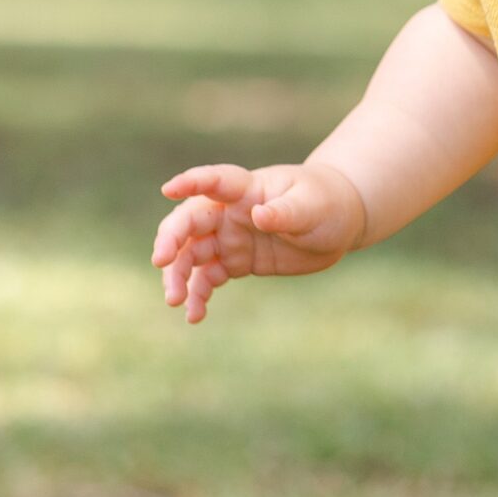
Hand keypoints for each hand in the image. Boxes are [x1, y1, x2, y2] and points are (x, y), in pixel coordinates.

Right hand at [151, 160, 366, 323]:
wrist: (337, 223)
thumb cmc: (326, 203)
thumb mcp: (312, 207)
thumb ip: (286, 212)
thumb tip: (258, 216)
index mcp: (248, 189)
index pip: (215, 181)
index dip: (191, 182)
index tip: (168, 189)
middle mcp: (230, 212)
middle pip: (190, 221)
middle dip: (171, 240)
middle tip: (160, 262)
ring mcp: (229, 237)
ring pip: (191, 254)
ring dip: (177, 275)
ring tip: (175, 301)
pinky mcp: (235, 262)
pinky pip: (208, 278)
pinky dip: (198, 295)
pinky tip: (194, 315)